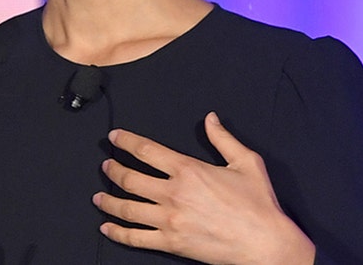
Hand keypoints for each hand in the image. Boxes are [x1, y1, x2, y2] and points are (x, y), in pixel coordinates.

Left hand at [93, 112, 315, 264]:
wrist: (264, 243)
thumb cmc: (258, 204)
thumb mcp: (246, 162)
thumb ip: (223, 138)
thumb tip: (210, 118)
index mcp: (189, 170)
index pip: (147, 150)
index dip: (126, 141)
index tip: (115, 137)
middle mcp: (173, 193)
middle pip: (130, 178)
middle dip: (113, 169)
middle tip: (105, 165)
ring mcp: (169, 220)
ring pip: (127, 208)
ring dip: (108, 201)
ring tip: (98, 197)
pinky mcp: (171, 243)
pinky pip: (136, 238)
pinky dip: (117, 233)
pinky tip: (107, 228)